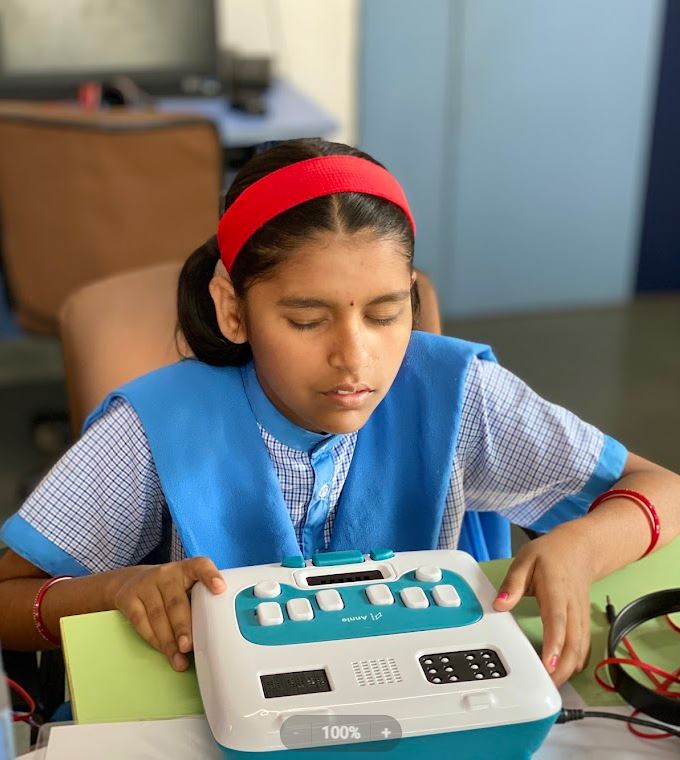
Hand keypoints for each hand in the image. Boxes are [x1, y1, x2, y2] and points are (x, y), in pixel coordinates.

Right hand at [110, 557, 225, 670]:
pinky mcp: (129, 598)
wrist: (130, 580)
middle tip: (188, 646)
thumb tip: (215, 633)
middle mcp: (166, 574)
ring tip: (178, 659)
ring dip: (169, 641)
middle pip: (176, 601)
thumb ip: (199, 601)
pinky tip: (164, 650)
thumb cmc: (169, 588)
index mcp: (185, 569)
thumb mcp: (185, 586)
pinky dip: (154, 639)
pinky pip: (141, 622)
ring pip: (158, 615)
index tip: (220, 588)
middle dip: (183, 626)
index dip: (210, 576)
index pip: (199, 566)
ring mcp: (145, 585)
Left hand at [492, 528, 593, 685]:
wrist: (579, 548)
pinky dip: (576, 662)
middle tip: (546, 685)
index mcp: (556, 591)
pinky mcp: (583, 621)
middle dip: (562, 667)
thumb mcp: (525, 560)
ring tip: (551, 684)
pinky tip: (565, 671)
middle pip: (573, 642)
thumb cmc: (551, 555)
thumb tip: (500, 604)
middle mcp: (572, 607)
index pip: (557, 621)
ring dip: (569, 669)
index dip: (554, 644)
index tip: (547, 664)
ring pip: (581, 648)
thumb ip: (512, 583)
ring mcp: (581, 615)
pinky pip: (584, 646)